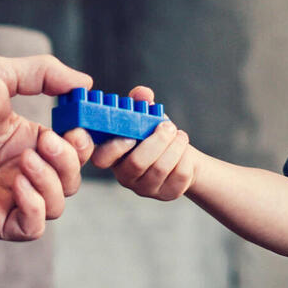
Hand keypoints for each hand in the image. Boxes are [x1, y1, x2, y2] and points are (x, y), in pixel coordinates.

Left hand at [0, 54, 95, 239]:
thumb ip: (45, 72)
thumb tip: (85, 83)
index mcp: (24, 140)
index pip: (72, 152)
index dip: (82, 144)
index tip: (75, 128)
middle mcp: (19, 170)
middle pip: (70, 180)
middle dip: (69, 161)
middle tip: (44, 141)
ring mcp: (7, 197)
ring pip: (56, 205)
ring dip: (51, 182)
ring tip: (22, 160)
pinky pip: (32, 228)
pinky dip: (36, 208)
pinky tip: (18, 185)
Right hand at [89, 86, 196, 200]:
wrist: (180, 153)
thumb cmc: (155, 134)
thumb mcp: (146, 116)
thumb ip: (141, 101)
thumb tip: (143, 94)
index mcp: (112, 156)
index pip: (101, 159)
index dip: (114, 148)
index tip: (131, 135)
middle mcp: (125, 176)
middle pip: (136, 163)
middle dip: (156, 141)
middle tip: (168, 126)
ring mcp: (145, 188)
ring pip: (160, 169)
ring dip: (174, 146)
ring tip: (179, 135)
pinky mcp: (167, 194)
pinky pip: (178, 175)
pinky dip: (185, 157)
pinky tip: (183, 149)